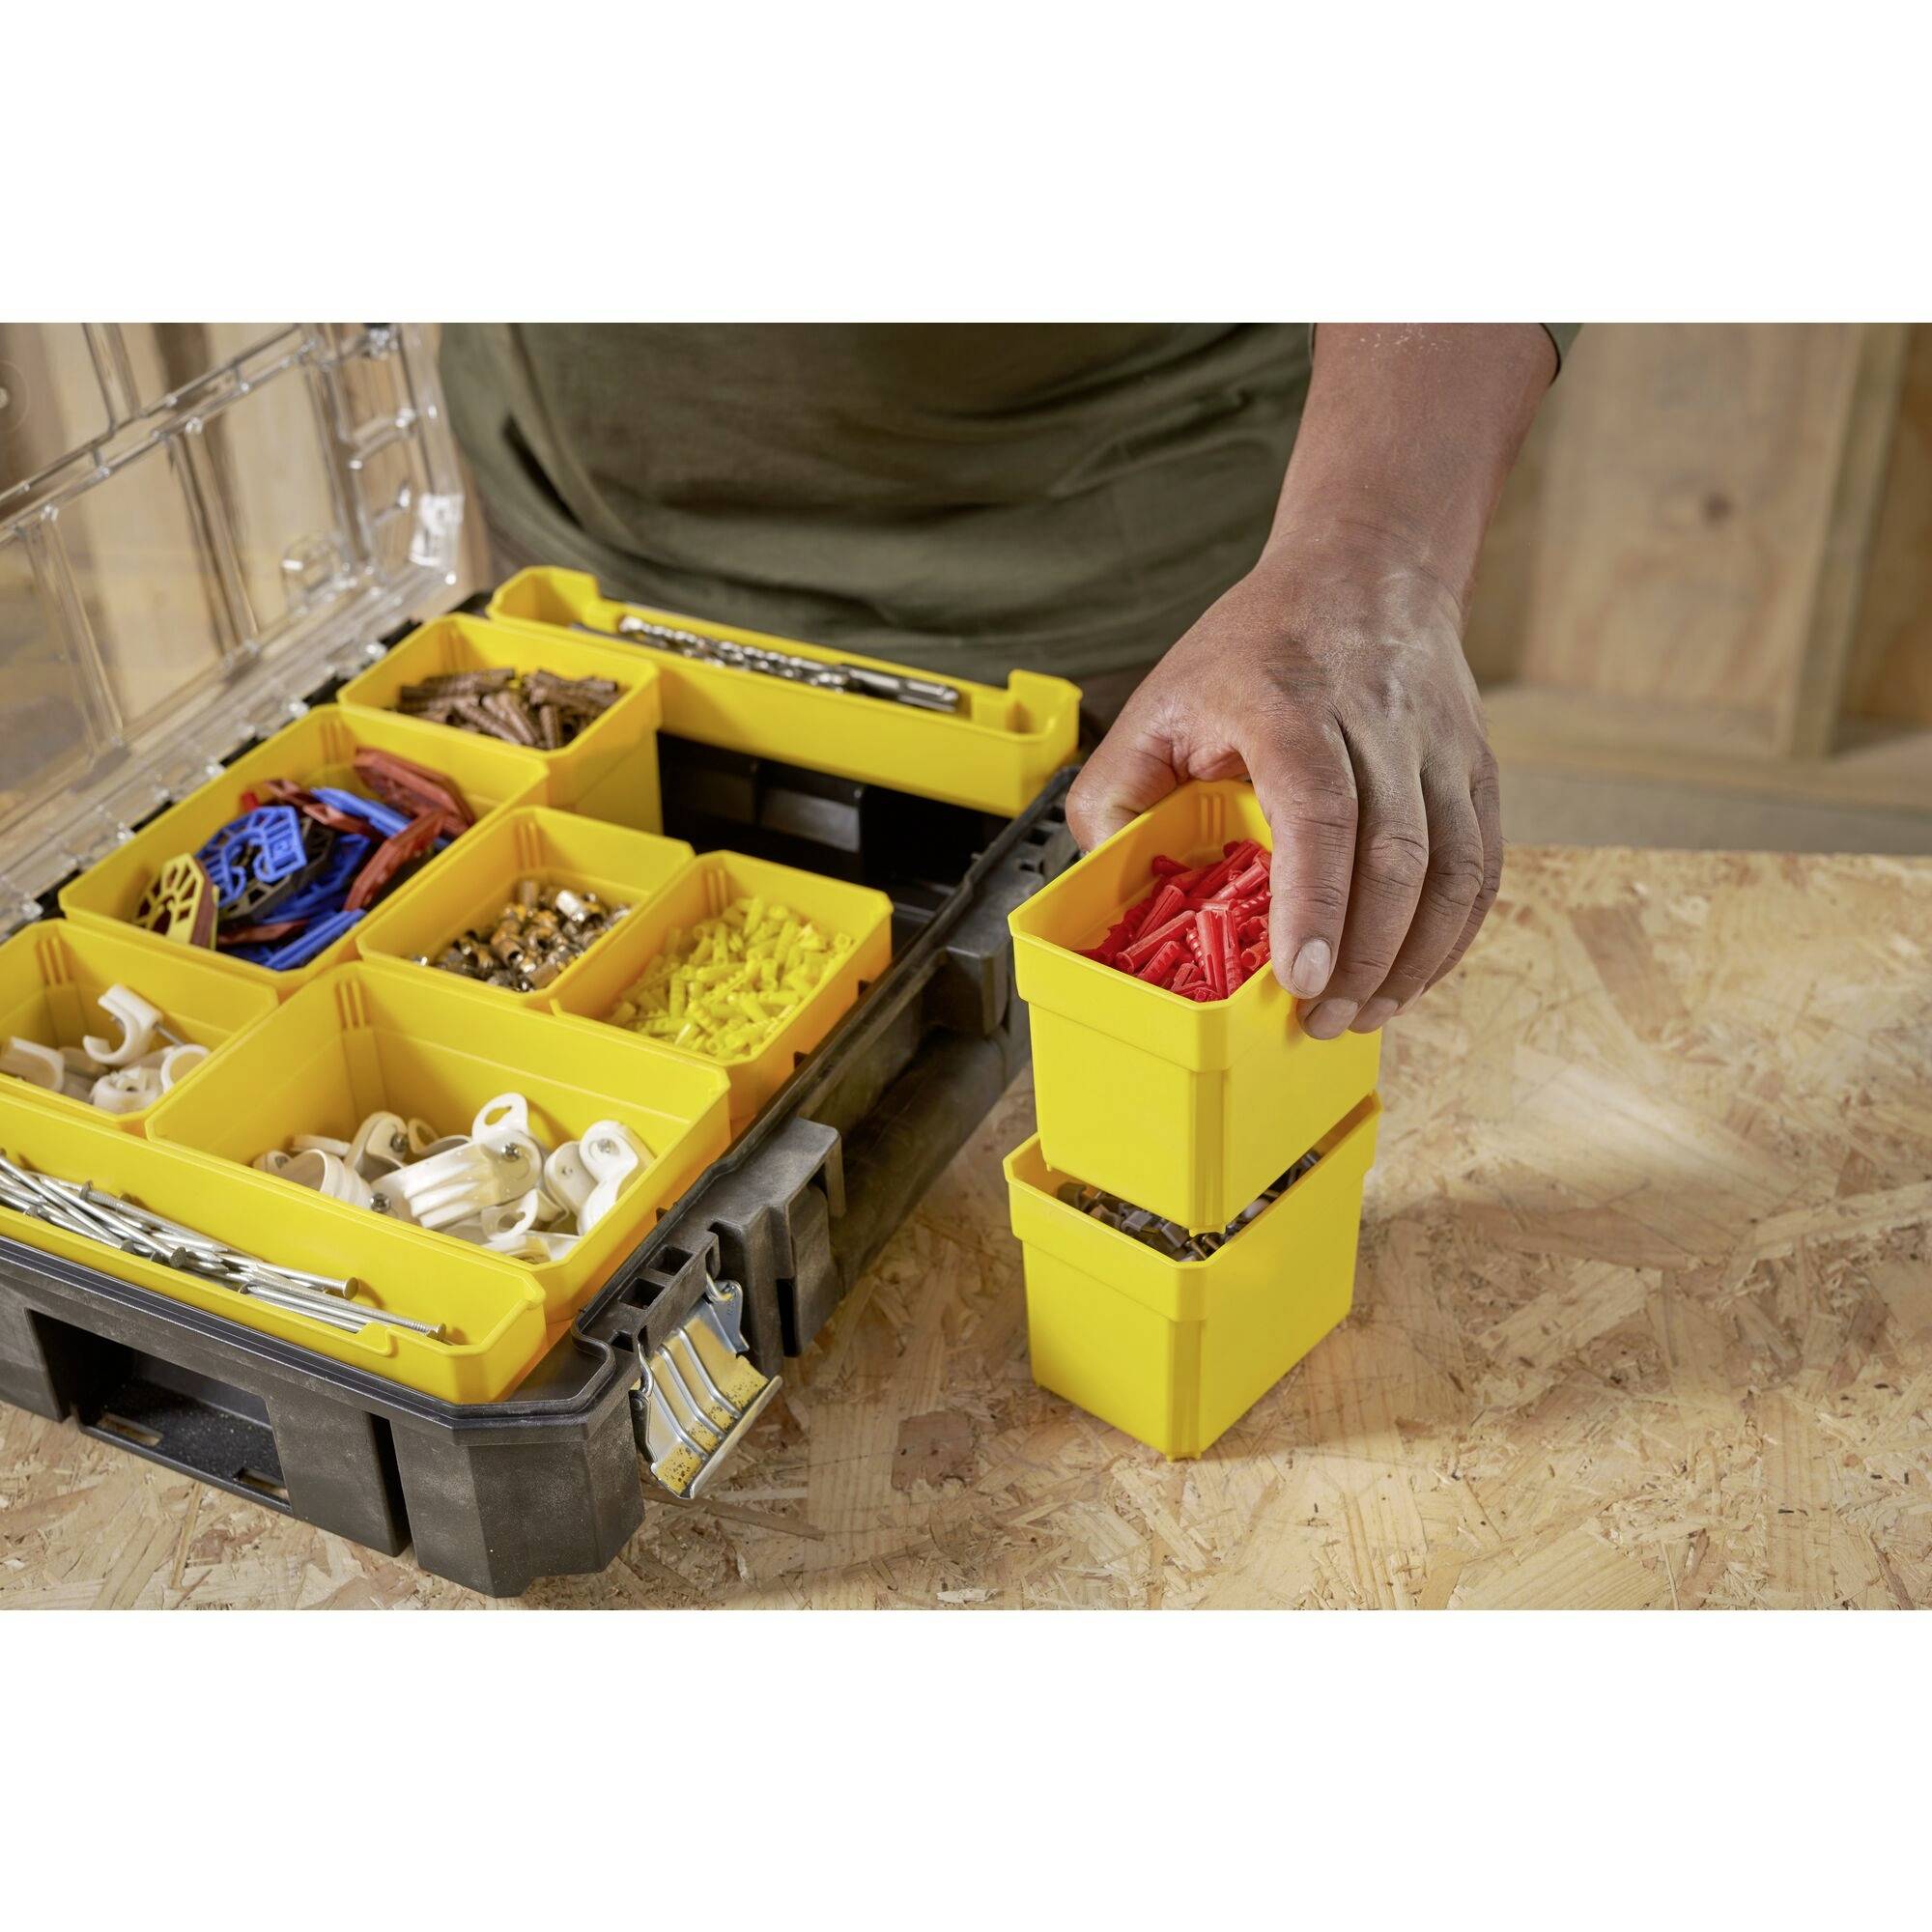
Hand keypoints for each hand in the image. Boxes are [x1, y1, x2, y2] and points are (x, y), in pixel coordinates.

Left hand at [1065, 531, 1501, 1037]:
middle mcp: (1376, 720)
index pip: (1315, 806)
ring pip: (1451, 868)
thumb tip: (1107, 879)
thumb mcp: (1159, 700)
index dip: (1313, 899)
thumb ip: (1116, 788)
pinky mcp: (1475, 768)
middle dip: (1361, 955)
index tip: (1299, 975)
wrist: (1363, 572)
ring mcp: (1438, 745)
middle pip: (1393, 852)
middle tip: (1319, 1020)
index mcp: (1287, 703)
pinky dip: (1454, 934)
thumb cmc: (1251, 649)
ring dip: (1413, 957)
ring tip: (1364, 1013)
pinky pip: (1482, 865)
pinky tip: (1413, 976)